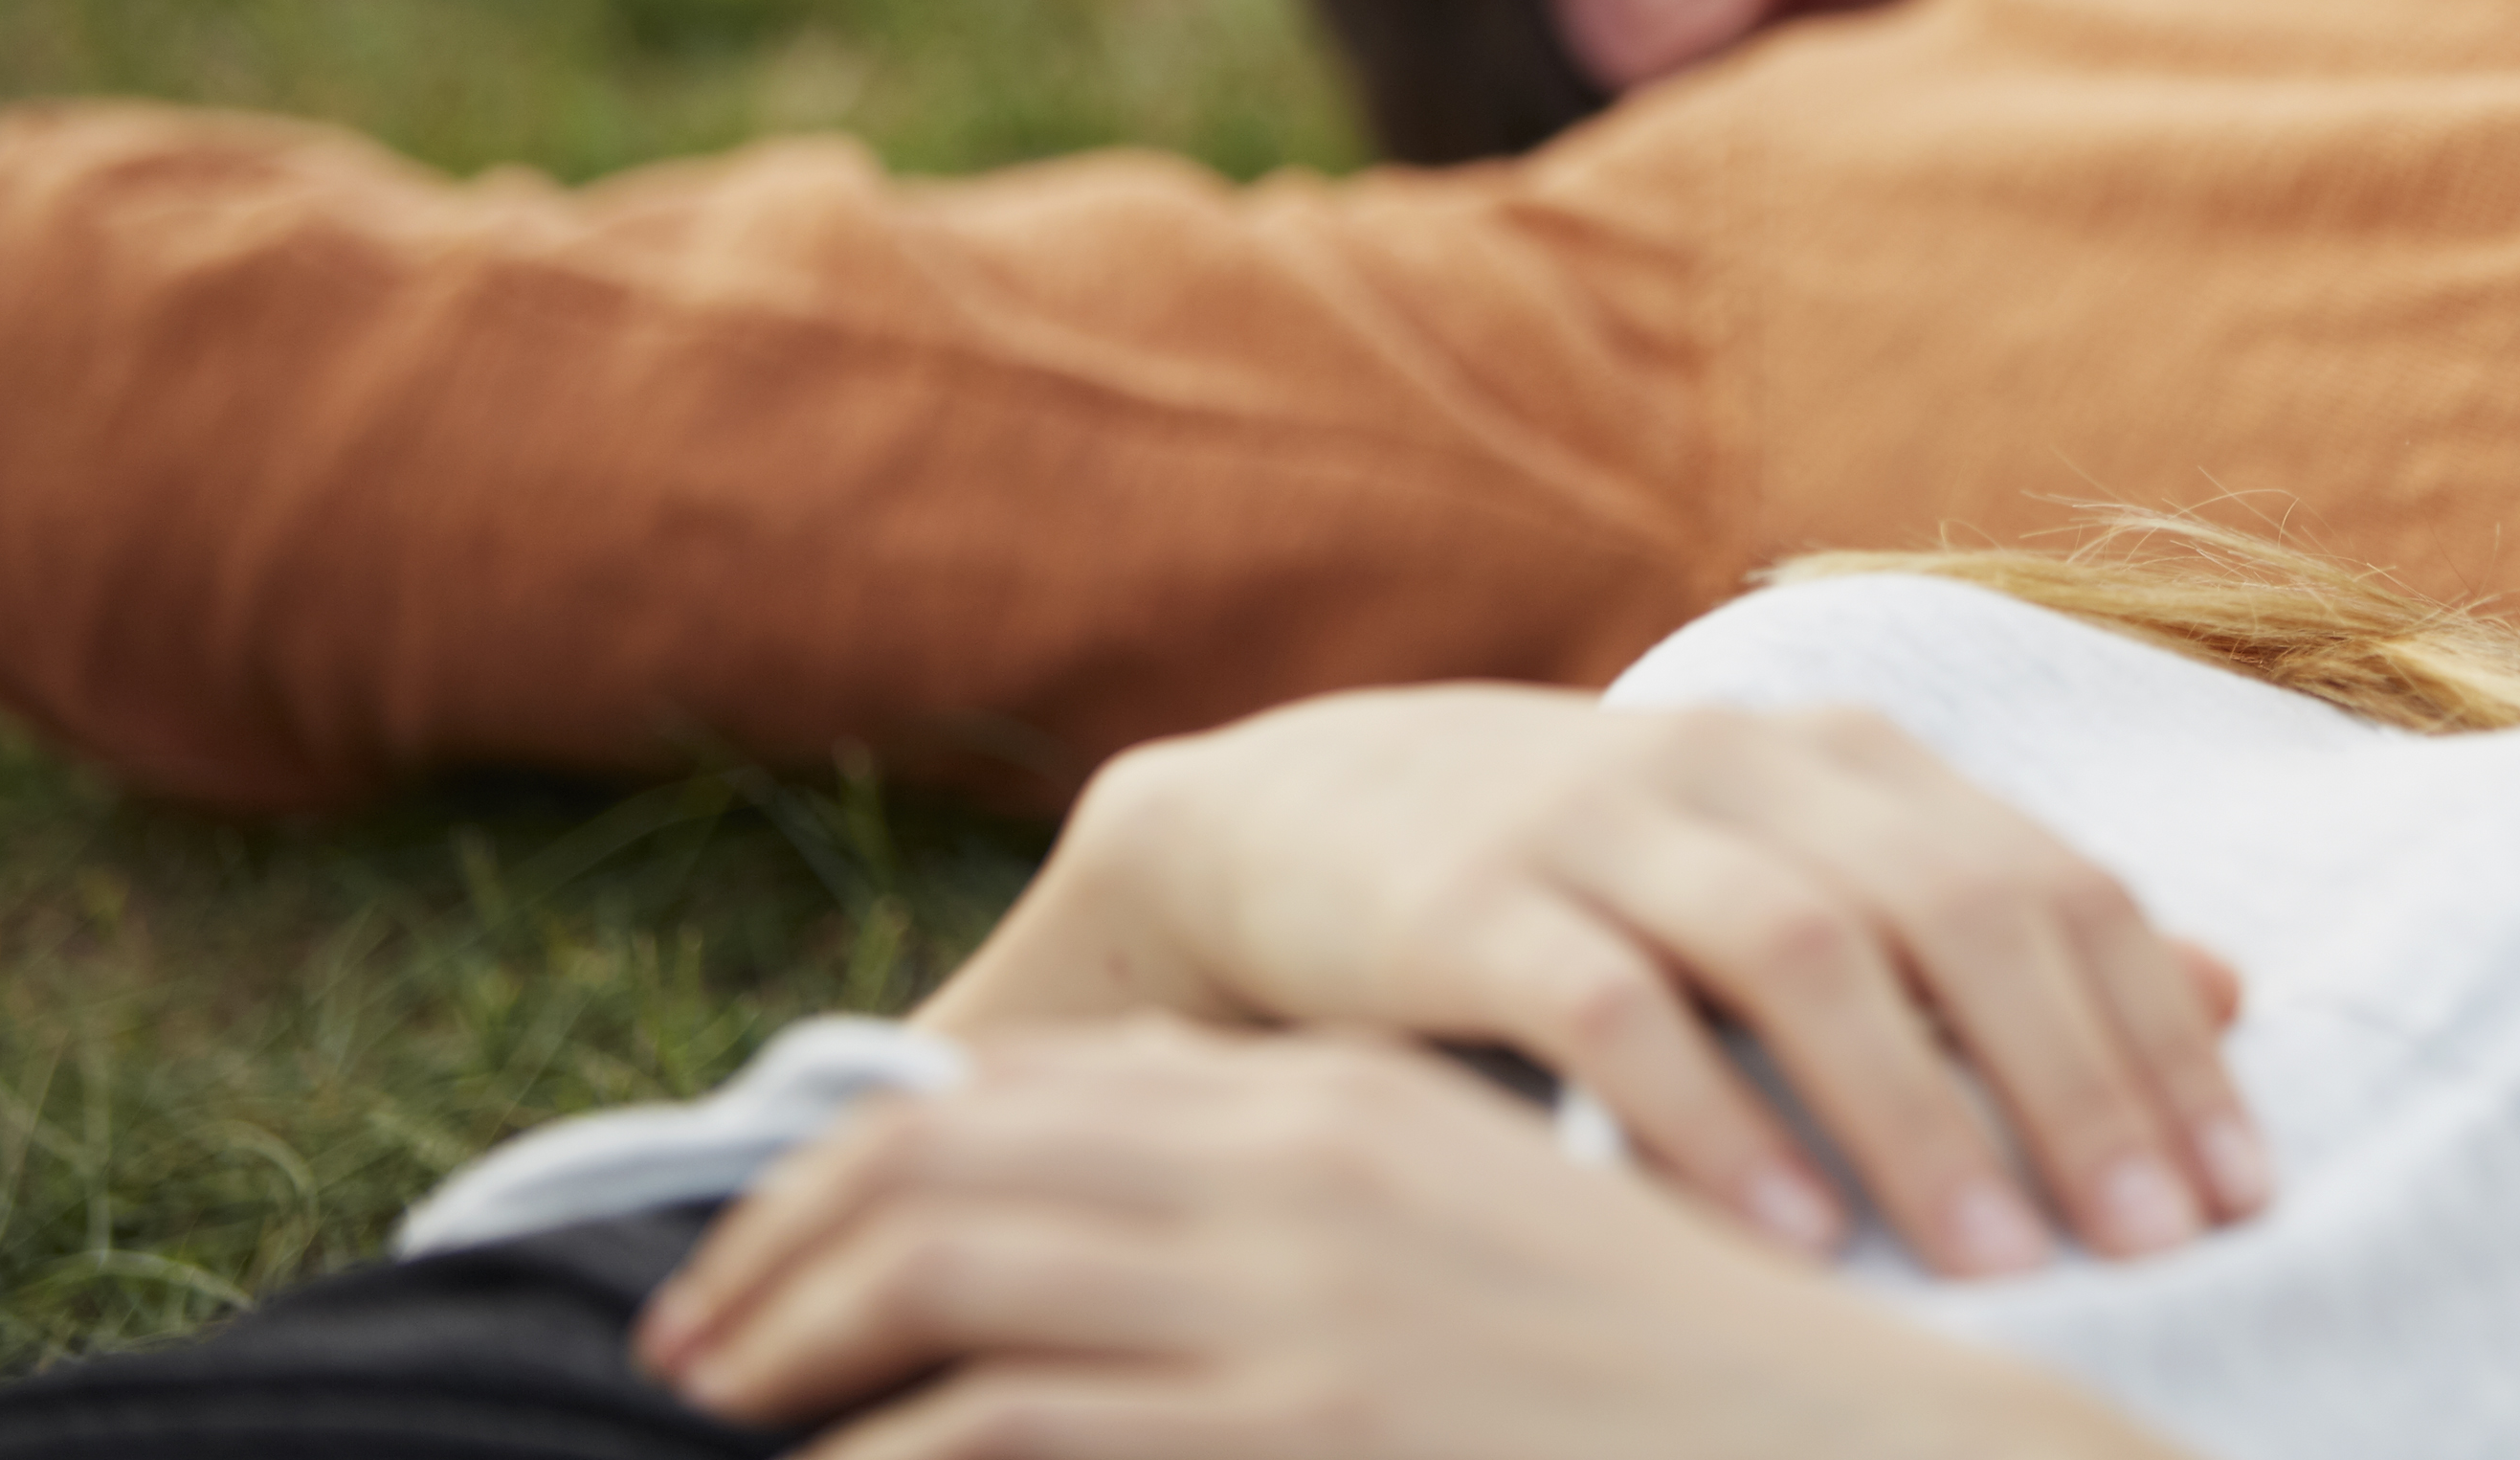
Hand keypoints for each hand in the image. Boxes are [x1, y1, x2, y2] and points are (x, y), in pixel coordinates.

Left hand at [638, 1021, 2197, 1459]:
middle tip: (674, 1353)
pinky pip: (1016, 1423)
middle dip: (770, 1257)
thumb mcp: (1472, 1238)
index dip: (852, 1169)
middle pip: (950, 1165)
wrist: (1844, 1441)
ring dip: (791, 1355)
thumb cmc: (1650, 1376)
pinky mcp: (1307, 1416)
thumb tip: (1112, 1255)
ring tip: (711, 1422)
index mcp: (1337, 1095)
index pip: (1025, 1096)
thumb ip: (1303, 1208)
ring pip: (949, 1280)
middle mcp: (1299, 1159)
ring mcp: (1300, 1290)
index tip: (755, 1257)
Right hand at [915, 686, 2264, 1276]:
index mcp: (1849, 761)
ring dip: (1916, 1113)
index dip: (2157, 1031)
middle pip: (1958, 910)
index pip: (2052, 884)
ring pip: (1802, 952)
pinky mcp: (1468, 900)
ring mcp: (1604, 822)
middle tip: (2163, 1242)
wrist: (1286, 826)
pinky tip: (1780, 1236)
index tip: (2245, 1187)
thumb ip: (1997, 921)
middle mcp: (1747, 767)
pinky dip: (1704, 1119)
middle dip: (2075, 1080)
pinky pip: (1607, 1008)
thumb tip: (2229, 988)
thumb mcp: (1805, 870)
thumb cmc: (1595, 881)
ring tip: (2004, 1266)